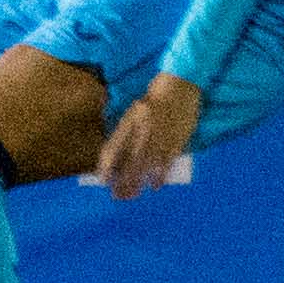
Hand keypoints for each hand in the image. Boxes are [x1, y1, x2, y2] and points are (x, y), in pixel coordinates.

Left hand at [99, 75, 204, 196]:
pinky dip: (159, 176)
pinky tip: (154, 186)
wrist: (180, 86)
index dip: (107, 166)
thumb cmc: (154, 100)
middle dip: (122, 182)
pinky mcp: (177, 140)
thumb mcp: (133, 112)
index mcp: (129, 121)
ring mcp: (161, 136)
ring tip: (132, 195)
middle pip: (130, 162)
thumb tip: (116, 159)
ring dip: (138, 183)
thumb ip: (124, 133)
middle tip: (117, 196)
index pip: (113, 148)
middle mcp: (143, 130)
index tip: (104, 180)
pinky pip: (166, 163)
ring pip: (147, 166)